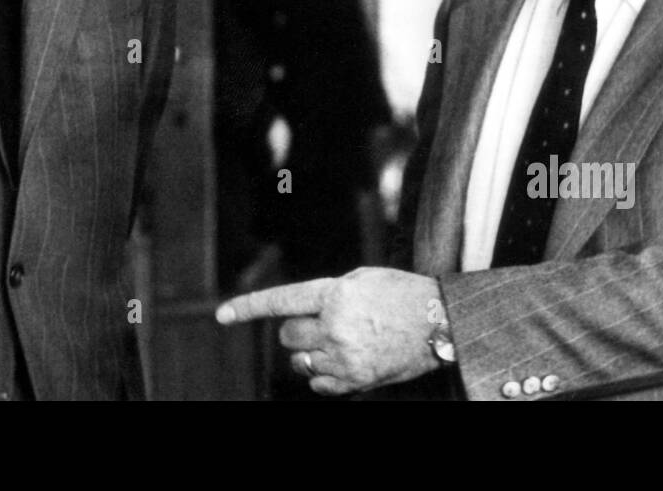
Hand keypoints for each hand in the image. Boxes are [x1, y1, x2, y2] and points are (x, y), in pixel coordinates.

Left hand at [215, 267, 445, 394]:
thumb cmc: (401, 294)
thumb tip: (301, 310)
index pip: (281, 301)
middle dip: (298, 330)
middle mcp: (335, 327)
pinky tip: (345, 359)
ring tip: (340, 341)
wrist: (439, 322)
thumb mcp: (361, 280)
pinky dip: (324, 374)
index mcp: (335, 294)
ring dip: (312, 352)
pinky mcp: (355, 380)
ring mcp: (344, 357)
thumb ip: (327, 293)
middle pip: (288, 336)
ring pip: (301, 361)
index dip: (248, 307)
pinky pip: (318, 383)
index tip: (222, 315)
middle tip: (323, 323)